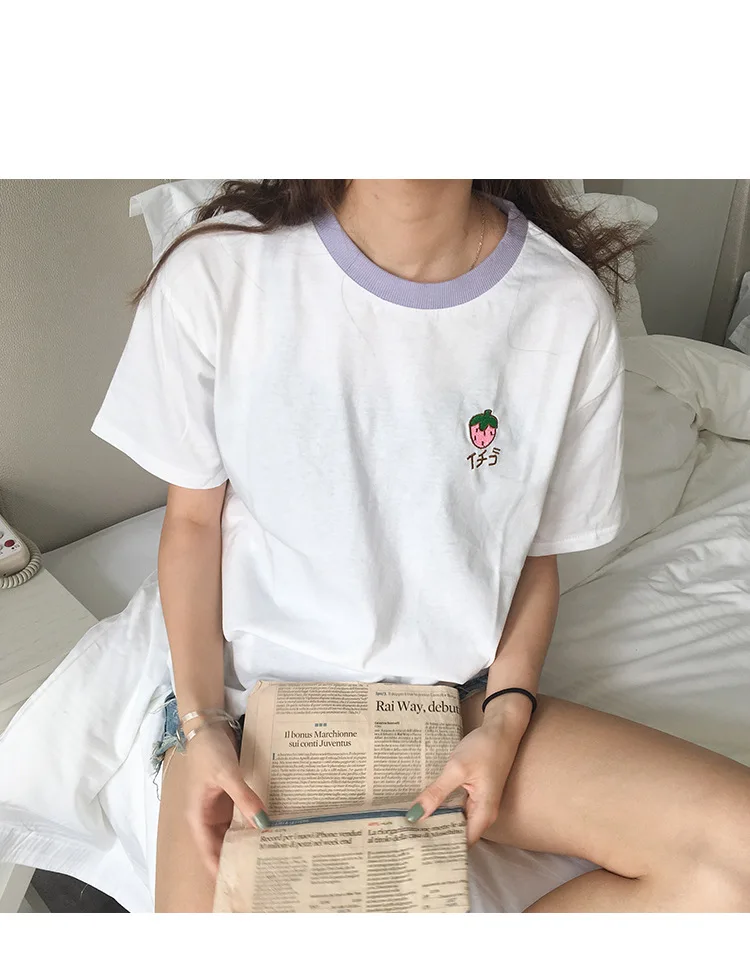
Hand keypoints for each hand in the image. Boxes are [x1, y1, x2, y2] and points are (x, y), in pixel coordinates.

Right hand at [179, 722, 269, 874]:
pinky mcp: (231, 796)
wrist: (209, 725)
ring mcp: (220, 807)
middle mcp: (208, 817)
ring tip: (271, 855)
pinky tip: (270, 828)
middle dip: (240, 858)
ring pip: (235, 832)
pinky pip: (242, 815)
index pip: (209, 853)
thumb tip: (263, 825)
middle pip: (223, 846)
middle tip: (264, 872)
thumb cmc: (209, 751)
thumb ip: (244, 799)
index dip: (222, 869)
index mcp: (198, 817)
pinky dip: (253, 822)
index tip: (239, 884)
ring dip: (249, 841)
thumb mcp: (227, 775)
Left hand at [406, 697, 530, 845]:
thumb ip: (437, 793)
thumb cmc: (484, 748)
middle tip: (404, 837)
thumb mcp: (457, 769)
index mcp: (483, 814)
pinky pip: (455, 805)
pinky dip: (440, 806)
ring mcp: (477, 802)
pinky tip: (423, 803)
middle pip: (456, 833)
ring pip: (454, 819)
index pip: (461, 843)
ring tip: (408, 824)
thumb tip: (415, 816)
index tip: (415, 849)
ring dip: (435, 820)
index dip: (440, 848)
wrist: (502, 727)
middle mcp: (482, 813)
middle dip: (433, 835)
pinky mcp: (473, 791)